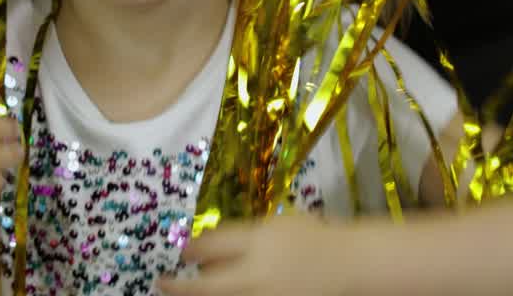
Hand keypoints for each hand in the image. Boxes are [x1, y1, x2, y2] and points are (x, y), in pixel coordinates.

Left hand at [159, 214, 363, 295]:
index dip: (190, 250)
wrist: (350, 265)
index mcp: (259, 242)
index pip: (211, 246)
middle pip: (207, 286)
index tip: (181, 252)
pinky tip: (220, 294)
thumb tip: (207, 250)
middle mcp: (258, 274)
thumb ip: (243, 236)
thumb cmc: (312, 237)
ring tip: (183, 293)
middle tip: (163, 284)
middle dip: (179, 287)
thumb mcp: (276, 224)